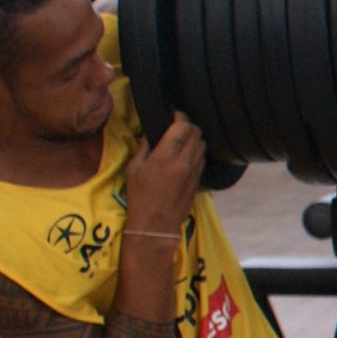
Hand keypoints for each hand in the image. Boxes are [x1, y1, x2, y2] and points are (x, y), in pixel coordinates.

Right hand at [124, 117, 206, 236]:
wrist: (155, 223)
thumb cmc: (140, 196)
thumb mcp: (133, 169)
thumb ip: (143, 148)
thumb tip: (150, 134)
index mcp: (166, 156)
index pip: (182, 126)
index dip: (179, 116)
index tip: (173, 114)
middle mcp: (184, 161)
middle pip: (196, 132)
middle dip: (188, 125)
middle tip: (177, 125)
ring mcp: (194, 171)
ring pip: (202, 144)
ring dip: (194, 138)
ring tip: (181, 139)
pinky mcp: (199, 179)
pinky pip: (202, 158)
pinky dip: (196, 151)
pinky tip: (186, 154)